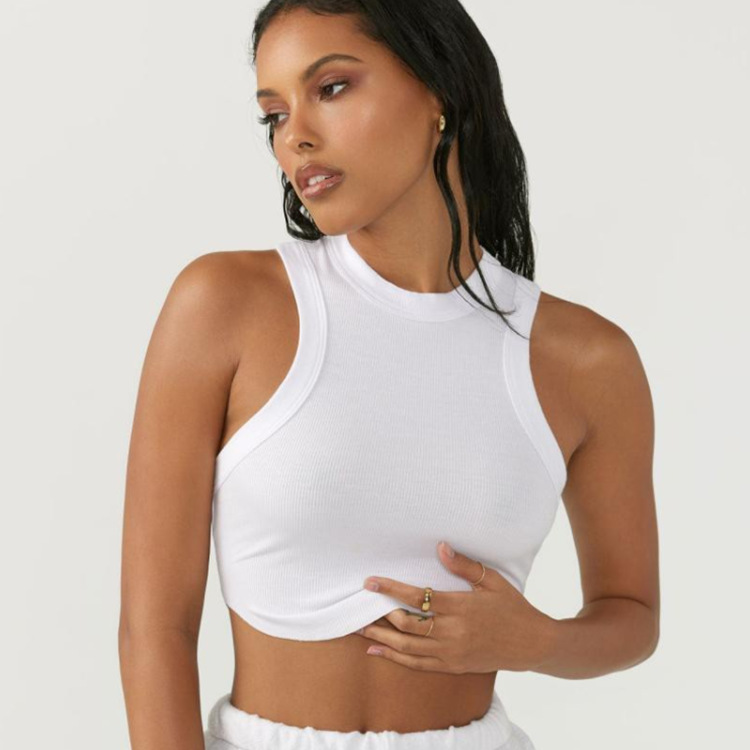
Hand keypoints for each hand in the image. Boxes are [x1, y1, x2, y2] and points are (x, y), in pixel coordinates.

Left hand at [357, 541, 556, 673]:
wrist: (532, 644)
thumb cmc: (512, 607)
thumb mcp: (493, 581)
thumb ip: (464, 565)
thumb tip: (440, 546)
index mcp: (460, 608)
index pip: (417, 597)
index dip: (391, 589)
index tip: (370, 582)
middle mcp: (451, 632)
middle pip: (406, 625)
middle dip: (380, 616)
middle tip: (359, 607)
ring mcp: (450, 652)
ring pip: (407, 647)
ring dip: (382, 638)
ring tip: (360, 630)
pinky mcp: (452, 666)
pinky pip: (417, 664)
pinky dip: (395, 658)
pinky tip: (377, 651)